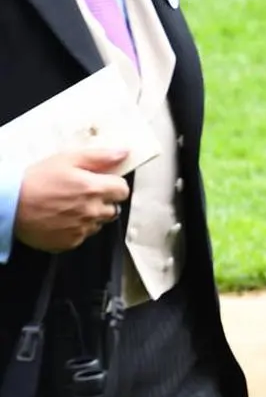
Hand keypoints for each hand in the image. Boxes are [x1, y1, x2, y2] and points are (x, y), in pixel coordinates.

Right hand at [15, 149, 129, 252]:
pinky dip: (77, 228)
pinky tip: (61, 219)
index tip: (103, 183)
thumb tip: (123, 153)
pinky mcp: (71, 242)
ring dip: (91, 216)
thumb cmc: (36, 180)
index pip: (123, 190)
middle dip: (103, 201)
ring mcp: (82, 230)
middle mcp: (92, 212)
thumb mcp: (67, 159)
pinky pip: (83, 235)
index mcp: (94, 189)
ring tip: (69, 206)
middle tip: (82, 194)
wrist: (10, 205)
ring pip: (99, 223)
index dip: (114, 185)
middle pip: (113, 208)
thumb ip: (99, 157)